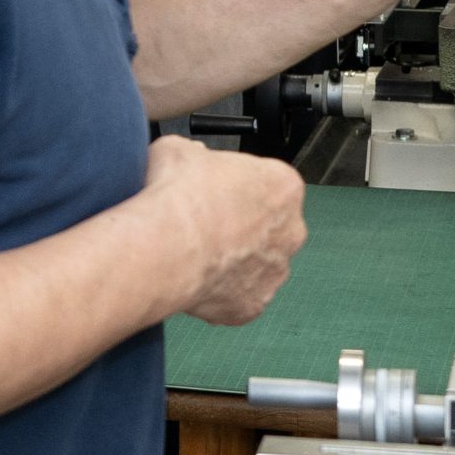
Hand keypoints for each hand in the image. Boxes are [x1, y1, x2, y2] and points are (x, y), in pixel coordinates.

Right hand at [144, 136, 306, 325]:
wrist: (164, 248)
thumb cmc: (176, 198)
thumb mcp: (179, 150)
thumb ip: (197, 155)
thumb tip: (191, 159)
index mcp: (283, 185)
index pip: (267, 183)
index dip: (235, 186)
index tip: (212, 190)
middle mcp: (290, 231)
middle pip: (269, 226)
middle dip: (241, 226)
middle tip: (203, 223)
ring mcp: (275, 272)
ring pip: (256, 264)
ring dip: (232, 260)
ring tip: (192, 254)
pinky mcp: (254, 305)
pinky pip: (238, 296)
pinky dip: (219, 291)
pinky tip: (192, 278)